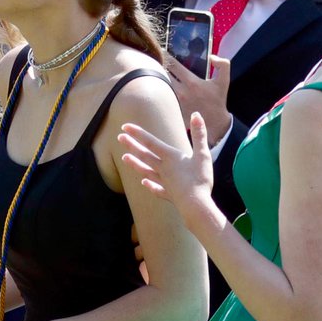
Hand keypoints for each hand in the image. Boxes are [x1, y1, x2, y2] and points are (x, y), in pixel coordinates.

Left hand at [117, 113, 217, 228]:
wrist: (196, 206)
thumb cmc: (200, 179)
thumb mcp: (202, 154)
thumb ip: (199, 135)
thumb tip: (196, 114)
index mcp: (171, 157)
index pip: (151, 141)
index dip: (138, 133)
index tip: (124, 126)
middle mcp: (164, 169)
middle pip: (145, 155)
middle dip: (132, 145)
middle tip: (119, 138)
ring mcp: (165, 182)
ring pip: (147, 171)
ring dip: (135, 164)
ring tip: (124, 158)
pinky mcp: (169, 195)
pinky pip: (157, 189)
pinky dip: (150, 185)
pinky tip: (144, 183)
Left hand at [161, 50, 232, 145]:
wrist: (215, 123)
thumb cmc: (218, 100)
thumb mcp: (224, 80)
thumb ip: (223, 64)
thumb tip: (211, 56)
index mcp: (192, 82)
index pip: (173, 64)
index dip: (166, 55)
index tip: (162, 50)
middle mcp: (181, 92)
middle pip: (162, 74)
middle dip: (158, 66)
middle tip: (154, 60)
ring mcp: (175, 102)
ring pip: (159, 86)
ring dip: (155, 79)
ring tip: (150, 72)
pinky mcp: (172, 111)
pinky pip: (161, 99)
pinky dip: (156, 93)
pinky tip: (153, 89)